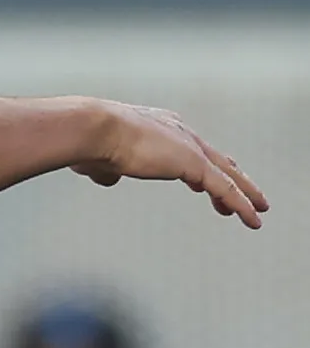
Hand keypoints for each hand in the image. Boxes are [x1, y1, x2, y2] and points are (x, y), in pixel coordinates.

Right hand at [72, 101, 266, 227]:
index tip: (202, 184)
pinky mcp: (195, 163)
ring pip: (228, 174)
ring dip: (245, 193)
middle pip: (216, 160)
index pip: (189, 149)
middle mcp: (179, 133)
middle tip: (246, 193)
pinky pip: (226, 188)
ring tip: (258, 210)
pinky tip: (252, 220)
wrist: (95, 129)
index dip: (200, 167)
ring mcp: (189, 148)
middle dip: (233, 177)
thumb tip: (110, 178)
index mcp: (159, 127)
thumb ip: (109, 169)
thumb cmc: (90, 142)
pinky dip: (242, 204)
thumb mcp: (100, 160)